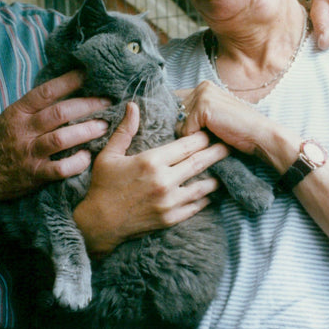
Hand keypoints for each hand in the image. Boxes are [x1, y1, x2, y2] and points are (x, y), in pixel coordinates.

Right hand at [0, 70, 110, 202]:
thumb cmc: (1, 140)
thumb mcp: (13, 116)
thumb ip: (36, 105)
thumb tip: (68, 88)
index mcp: (19, 111)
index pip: (46, 91)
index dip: (69, 81)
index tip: (89, 74)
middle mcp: (24, 130)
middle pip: (60, 113)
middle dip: (88, 105)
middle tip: (108, 102)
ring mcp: (29, 153)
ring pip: (61, 139)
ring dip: (86, 131)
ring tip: (104, 127)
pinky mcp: (34, 174)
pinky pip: (60, 169)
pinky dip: (77, 162)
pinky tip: (88, 156)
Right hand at [73, 102, 227, 254]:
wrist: (100, 223)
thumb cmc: (103, 186)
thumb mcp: (109, 155)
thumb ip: (125, 130)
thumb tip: (133, 105)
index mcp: (150, 162)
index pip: (185, 145)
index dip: (200, 137)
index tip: (209, 131)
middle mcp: (163, 181)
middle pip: (198, 163)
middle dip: (216, 152)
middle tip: (229, 145)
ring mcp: (169, 202)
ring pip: (202, 186)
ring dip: (216, 176)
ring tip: (226, 168)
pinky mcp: (170, 219)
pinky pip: (195, 206)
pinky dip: (206, 198)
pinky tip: (211, 192)